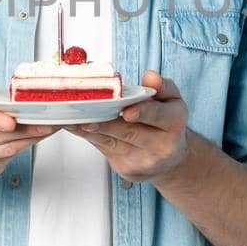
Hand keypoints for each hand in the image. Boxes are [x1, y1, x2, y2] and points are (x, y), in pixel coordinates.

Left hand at [65, 70, 190, 182]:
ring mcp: (143, 160)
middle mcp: (162, 146)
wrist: (170, 159)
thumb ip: (161, 86)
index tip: (127, 111)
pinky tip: (75, 127)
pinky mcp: (127, 169)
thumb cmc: (167, 123)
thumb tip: (150, 76)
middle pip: (130, 132)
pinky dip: (88, 137)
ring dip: (90, 130)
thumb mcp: (171, 100)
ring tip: (72, 118)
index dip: (143, 113)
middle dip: (106, 123)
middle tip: (86, 114)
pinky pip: (104, 149)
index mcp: (174, 123)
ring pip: (112, 142)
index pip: (159, 116)